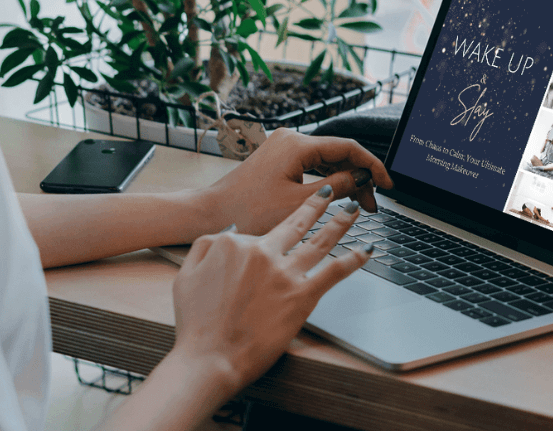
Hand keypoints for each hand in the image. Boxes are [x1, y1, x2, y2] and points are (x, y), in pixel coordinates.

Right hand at [171, 186, 369, 395]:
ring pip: (320, 240)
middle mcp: (263, 252)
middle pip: (297, 222)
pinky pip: (333, 271)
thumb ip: (206, 246)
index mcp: (236, 243)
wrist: (208, 359)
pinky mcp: (301, 296)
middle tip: (331, 193)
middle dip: (318, 204)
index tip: (275, 239)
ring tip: (353, 209)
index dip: (267, 240)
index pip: (260, 232)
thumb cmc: (196, 324)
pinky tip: (366, 250)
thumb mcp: (186, 275)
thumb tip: (231, 231)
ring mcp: (285, 273)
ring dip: (340, 222)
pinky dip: (353, 259)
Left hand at [200, 128, 392, 235]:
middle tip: (372, 205)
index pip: (348, 148)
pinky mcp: (279, 160)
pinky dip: (328, 182)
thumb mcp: (299, 203)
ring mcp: (284, 149)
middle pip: (339, 154)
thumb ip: (336, 188)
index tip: (387, 183)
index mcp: (298, 144)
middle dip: (359, 178)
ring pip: (327, 161)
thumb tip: (361, 179)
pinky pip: (313, 166)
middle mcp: (291, 140)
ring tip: (360, 206)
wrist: (210, 214)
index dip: (371, 165)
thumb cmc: (247, 211)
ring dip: (345, 181)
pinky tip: (339, 198)